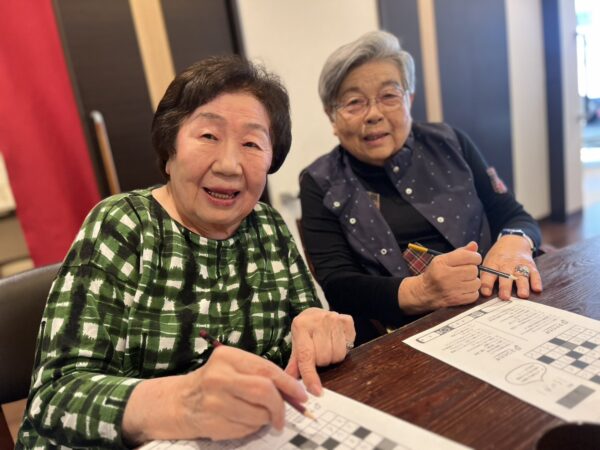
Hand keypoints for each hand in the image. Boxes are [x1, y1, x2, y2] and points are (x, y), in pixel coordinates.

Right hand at [122, 346, 306, 443]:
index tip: (302, 395)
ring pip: (258, 414)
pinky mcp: (212, 422)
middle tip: (284, 415)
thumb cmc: (216, 382)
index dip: (289, 384)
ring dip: (266, 419)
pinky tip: (243, 421)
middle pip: (264, 391)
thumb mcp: (235, 368)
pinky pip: (246, 429)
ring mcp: (214, 401)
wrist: (180, 401)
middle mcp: (219, 377)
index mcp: (228, 357)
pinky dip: (253, 428)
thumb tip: (296, 393)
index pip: (266, 370)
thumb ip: (263, 375)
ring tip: (259, 416)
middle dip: (280, 406)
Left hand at [285, 308, 354, 395]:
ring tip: (327, 347)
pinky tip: (336, 340)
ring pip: (338, 355)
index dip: (311, 375)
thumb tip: (289, 382)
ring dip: (333, 357)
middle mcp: (317, 320)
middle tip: (318, 353)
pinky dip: (344, 348)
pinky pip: (349, 347)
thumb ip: (294, 364)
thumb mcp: (296, 345)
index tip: (316, 391)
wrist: (314, 313)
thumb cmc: (305, 332)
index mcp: (300, 326)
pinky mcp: (347, 320)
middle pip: (324, 358)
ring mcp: (334, 319)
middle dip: (321, 362)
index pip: (306, 356)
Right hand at [399, 241, 481, 313]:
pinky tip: (463, 290)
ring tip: (463, 281)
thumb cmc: (435, 274)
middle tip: (464, 272)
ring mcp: (451, 289)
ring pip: (476, 283)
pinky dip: (471, 292)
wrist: (423, 292)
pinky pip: (475, 295)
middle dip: (471, 270)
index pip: (468, 256)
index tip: (472, 260)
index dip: (474, 257)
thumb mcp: (443, 259)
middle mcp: (446, 275)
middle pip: (473, 270)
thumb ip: (460, 252)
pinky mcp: (456, 300)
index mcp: (442, 262)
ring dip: (472, 282)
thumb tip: (474, 245)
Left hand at [480, 235, 541, 299]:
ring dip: (522, 286)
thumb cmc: (497, 257)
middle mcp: (506, 265)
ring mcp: (519, 265)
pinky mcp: (530, 266)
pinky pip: (535, 274)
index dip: (487, 283)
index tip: (486, 293)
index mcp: (493, 264)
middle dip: (505, 287)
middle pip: (506, 276)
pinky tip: (537, 289)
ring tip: (522, 295)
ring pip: (521, 276)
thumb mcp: (487, 262)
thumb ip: (484, 276)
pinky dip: (536, 281)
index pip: (488, 274)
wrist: (513, 241)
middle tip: (505, 297)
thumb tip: (479, 291)